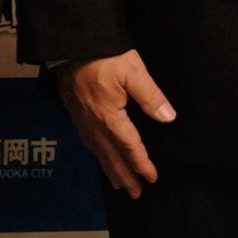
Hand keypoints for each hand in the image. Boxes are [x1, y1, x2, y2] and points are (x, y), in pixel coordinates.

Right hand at [56, 50, 176, 198]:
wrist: (68, 44)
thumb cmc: (103, 55)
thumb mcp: (132, 71)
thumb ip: (150, 96)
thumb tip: (168, 118)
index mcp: (109, 115)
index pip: (129, 146)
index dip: (141, 163)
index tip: (152, 177)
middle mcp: (93, 122)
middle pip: (111, 155)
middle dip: (124, 175)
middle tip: (135, 193)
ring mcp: (80, 117)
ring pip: (97, 150)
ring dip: (109, 169)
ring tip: (118, 183)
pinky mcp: (73, 110)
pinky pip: (86, 140)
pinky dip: (96, 153)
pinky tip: (98, 154)